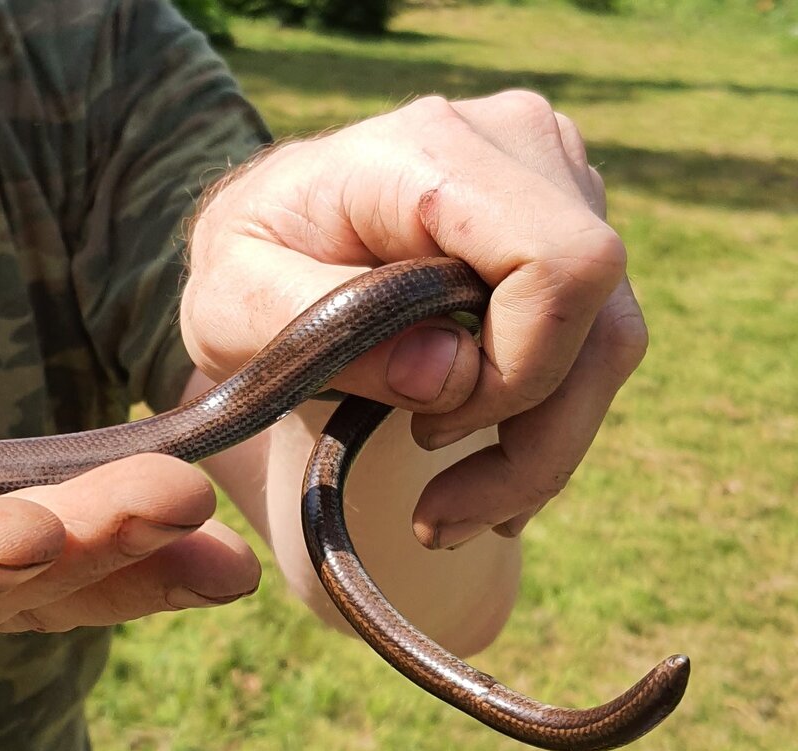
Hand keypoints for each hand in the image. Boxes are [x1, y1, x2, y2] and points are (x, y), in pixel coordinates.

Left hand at [183, 90, 645, 549]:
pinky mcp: (569, 227)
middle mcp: (517, 146)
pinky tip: (487, 478)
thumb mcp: (227, 305)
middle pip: (597, 314)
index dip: (518, 367)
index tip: (430, 431)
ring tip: (454, 515)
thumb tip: (453, 373)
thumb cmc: (243, 272)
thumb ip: (316, 324)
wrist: (268, 247)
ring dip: (544, 453)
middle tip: (441, 516)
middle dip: (534, 440)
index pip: (554, 260)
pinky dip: (548, 425)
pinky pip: (598, 341)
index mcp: (429, 151)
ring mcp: (556, 181)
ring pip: (611, 341)